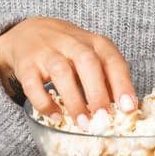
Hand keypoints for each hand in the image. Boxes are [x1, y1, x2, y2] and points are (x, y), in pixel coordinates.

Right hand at [0, 17, 138, 127]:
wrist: (29, 32)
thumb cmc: (69, 50)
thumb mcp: (92, 55)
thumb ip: (108, 78)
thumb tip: (128, 109)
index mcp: (94, 43)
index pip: (112, 59)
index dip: (122, 83)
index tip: (129, 107)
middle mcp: (72, 43)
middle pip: (87, 62)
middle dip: (97, 92)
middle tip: (104, 118)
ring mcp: (47, 52)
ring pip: (61, 72)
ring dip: (74, 100)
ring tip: (83, 123)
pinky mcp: (26, 65)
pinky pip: (33, 84)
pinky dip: (44, 102)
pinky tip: (55, 116)